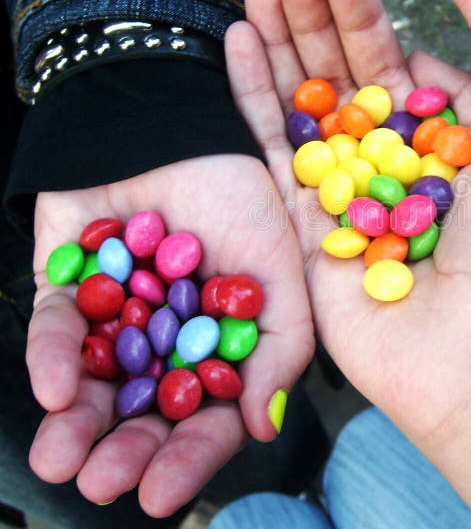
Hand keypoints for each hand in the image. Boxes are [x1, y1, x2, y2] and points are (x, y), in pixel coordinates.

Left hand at [27, 155, 310, 515]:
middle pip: (146, 407)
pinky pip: (56, 324)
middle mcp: (168, 335)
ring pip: (92, 381)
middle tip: (104, 484)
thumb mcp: (282, 265)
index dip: (188, 455)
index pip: (208, 412)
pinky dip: (50, 355)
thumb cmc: (239, 191)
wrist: (177, 117)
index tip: (161, 495)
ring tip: (60, 458)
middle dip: (125, 450)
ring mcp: (118, 311)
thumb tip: (265, 430)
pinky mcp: (69, 281)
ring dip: (75, 422)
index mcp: (221, 340)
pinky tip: (51, 387)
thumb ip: (281, 347)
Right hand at [225, 0, 470, 526]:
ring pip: (302, 104)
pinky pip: (274, 150)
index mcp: (435, 146)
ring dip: (281, 42)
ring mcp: (339, 194)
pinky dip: (255, 96)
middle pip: (340, 78)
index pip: (388, 68)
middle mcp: (385, 166)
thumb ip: (467, 98)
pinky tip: (241, 40)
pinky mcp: (301, 227)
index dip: (362, 19)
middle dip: (314, 19)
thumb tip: (421, 56)